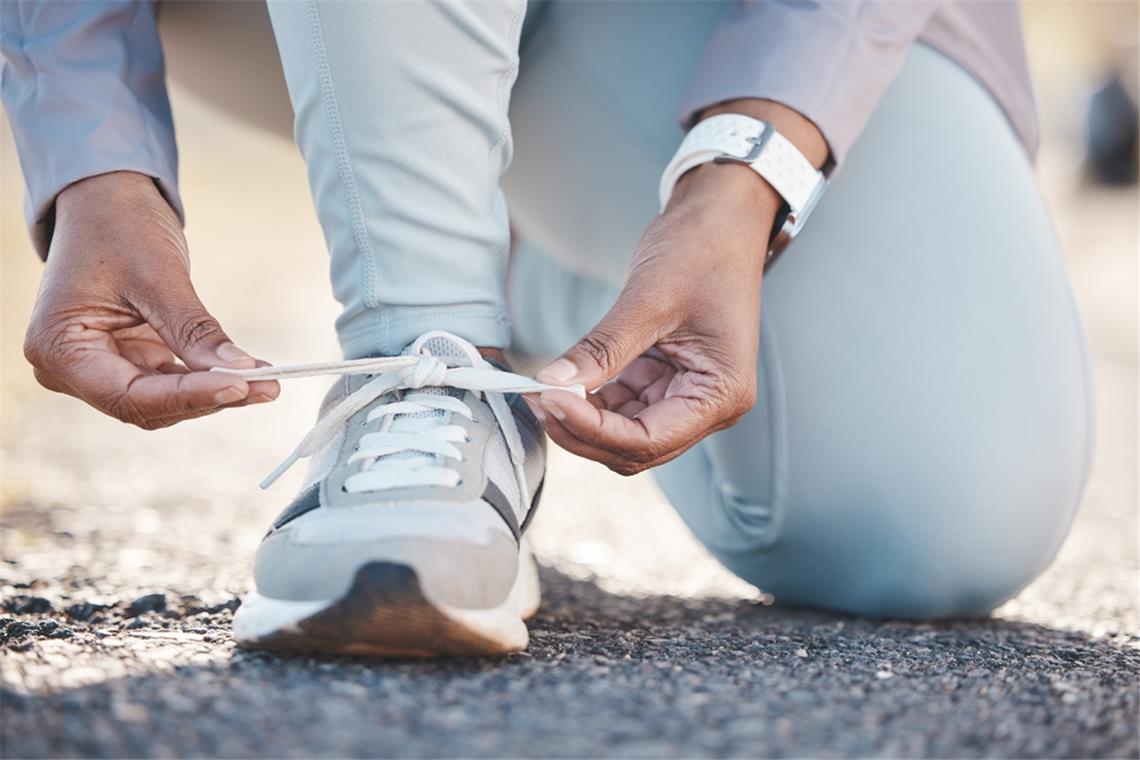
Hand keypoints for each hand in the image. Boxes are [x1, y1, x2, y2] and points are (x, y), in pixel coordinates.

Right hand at [23, 171, 279, 428]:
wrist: (106, 199)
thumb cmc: (118, 226)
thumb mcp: (159, 277)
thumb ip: (195, 331)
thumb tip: (241, 370)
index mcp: (59, 349)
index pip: (128, 396)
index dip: (187, 396)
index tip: (239, 385)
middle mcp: (70, 369)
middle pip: (147, 405)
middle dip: (208, 396)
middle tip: (266, 386)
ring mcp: (101, 367)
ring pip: (164, 400)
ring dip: (214, 391)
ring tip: (267, 382)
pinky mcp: (130, 359)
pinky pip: (171, 382)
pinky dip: (208, 378)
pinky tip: (249, 372)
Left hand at [528, 163, 776, 473]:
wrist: (721, 217)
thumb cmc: (701, 250)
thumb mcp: (648, 299)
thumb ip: (601, 348)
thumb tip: (551, 383)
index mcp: (720, 394)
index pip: (648, 440)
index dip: (593, 430)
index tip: (549, 398)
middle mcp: (709, 406)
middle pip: (635, 448)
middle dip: (582, 430)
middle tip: (535, 396)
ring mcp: (686, 395)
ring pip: (623, 433)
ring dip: (581, 418)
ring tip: (540, 387)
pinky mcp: (664, 380)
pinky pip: (621, 407)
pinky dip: (590, 400)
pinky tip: (561, 380)